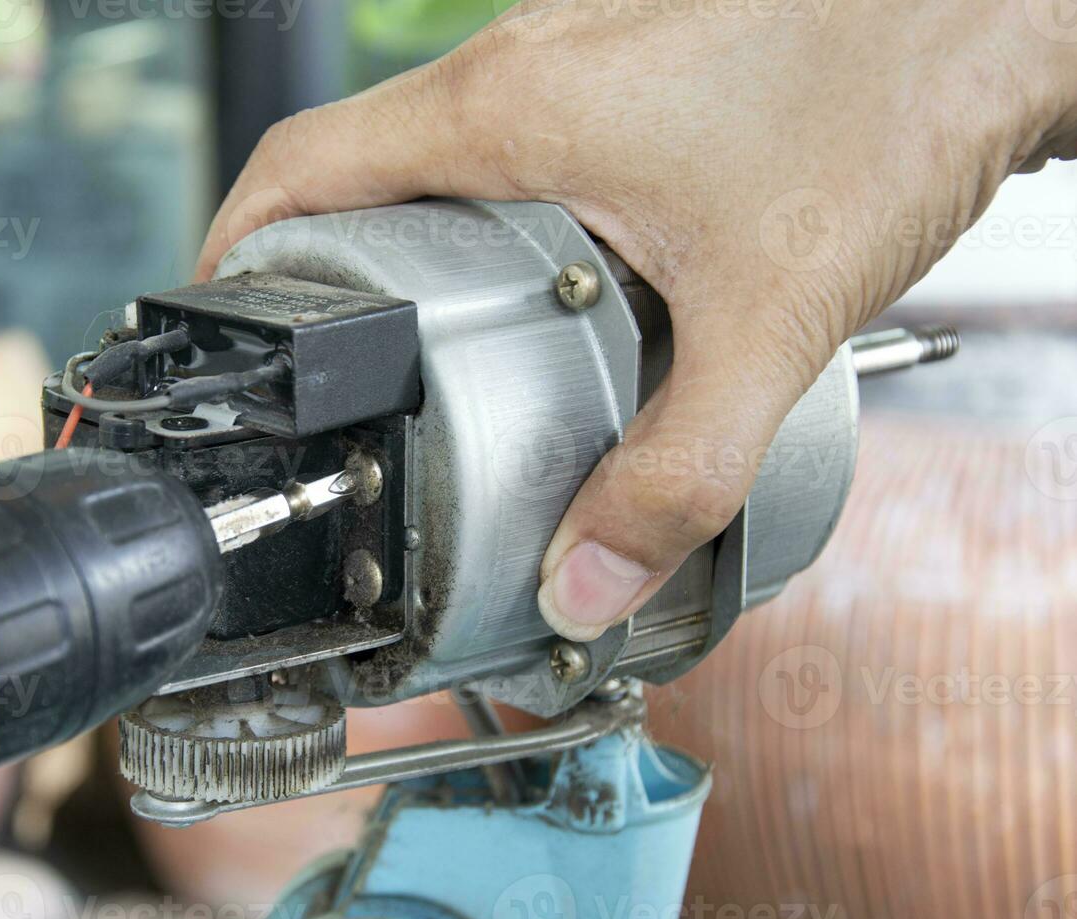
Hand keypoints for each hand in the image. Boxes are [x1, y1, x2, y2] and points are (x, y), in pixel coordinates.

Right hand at [196, 0, 1076, 639]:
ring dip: (400, 241)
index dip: (231, 251)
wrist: (993, 9)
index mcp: (503, 111)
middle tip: (322, 369)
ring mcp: (567, 56)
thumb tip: (590, 576)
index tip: (213, 329)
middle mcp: (516, 64)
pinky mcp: (619, 68)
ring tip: (415, 344)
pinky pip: (501, 140)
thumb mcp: (766, 318)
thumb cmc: (889, 97)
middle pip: (347, 164)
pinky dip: (480, 214)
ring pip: (425, 150)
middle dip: (312, 268)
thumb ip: (675, 470)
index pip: (297, 168)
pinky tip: (541, 284)